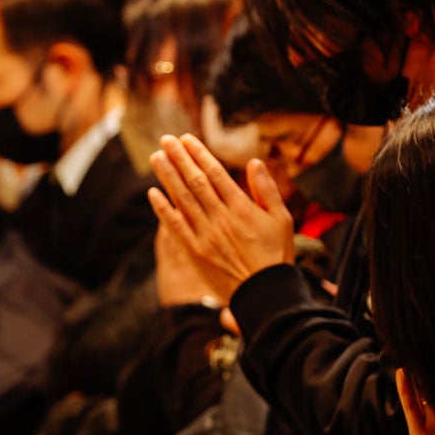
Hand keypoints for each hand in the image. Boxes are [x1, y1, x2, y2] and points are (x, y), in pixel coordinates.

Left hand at [147, 134, 294, 303]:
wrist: (265, 295)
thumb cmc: (276, 256)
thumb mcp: (282, 220)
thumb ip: (266, 190)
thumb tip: (254, 163)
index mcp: (242, 207)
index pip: (215, 173)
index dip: (198, 154)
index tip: (186, 139)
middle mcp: (220, 218)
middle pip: (194, 182)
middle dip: (179, 158)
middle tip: (165, 140)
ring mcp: (205, 236)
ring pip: (182, 200)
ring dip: (167, 177)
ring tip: (156, 157)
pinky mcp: (195, 253)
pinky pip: (175, 227)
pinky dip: (163, 209)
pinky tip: (153, 193)